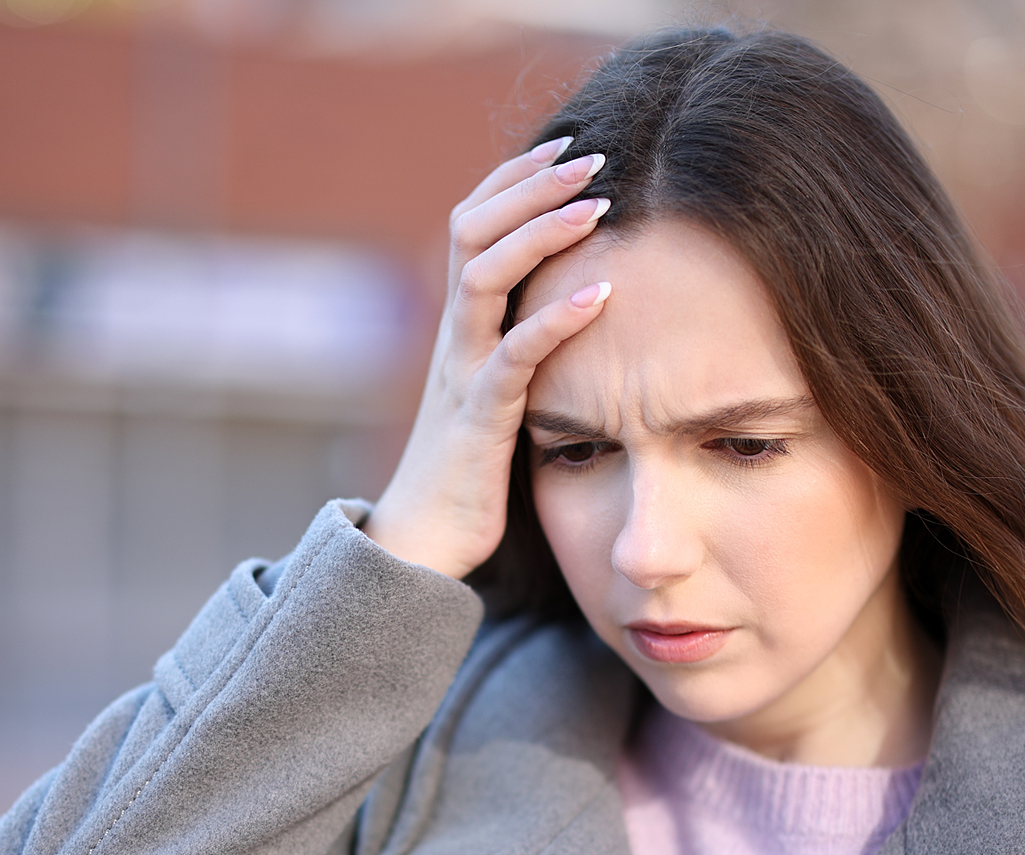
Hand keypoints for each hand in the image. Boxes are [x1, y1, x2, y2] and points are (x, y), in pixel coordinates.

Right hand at [362, 136, 615, 578]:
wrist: (423, 540)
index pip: (476, 223)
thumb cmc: (471, 466)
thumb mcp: (498, 387)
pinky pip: (513, 357)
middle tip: (592, 154)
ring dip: (541, 234)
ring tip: (597, 205)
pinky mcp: (479, 418)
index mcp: (460, 322)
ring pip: (485, 278)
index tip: (569, 143)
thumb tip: (571, 300)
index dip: (516, 177)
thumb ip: (518, 340)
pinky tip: (601, 296)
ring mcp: (461, 372)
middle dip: (531, 186)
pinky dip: (556, 321)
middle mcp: (454, 334)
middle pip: (473, 230)